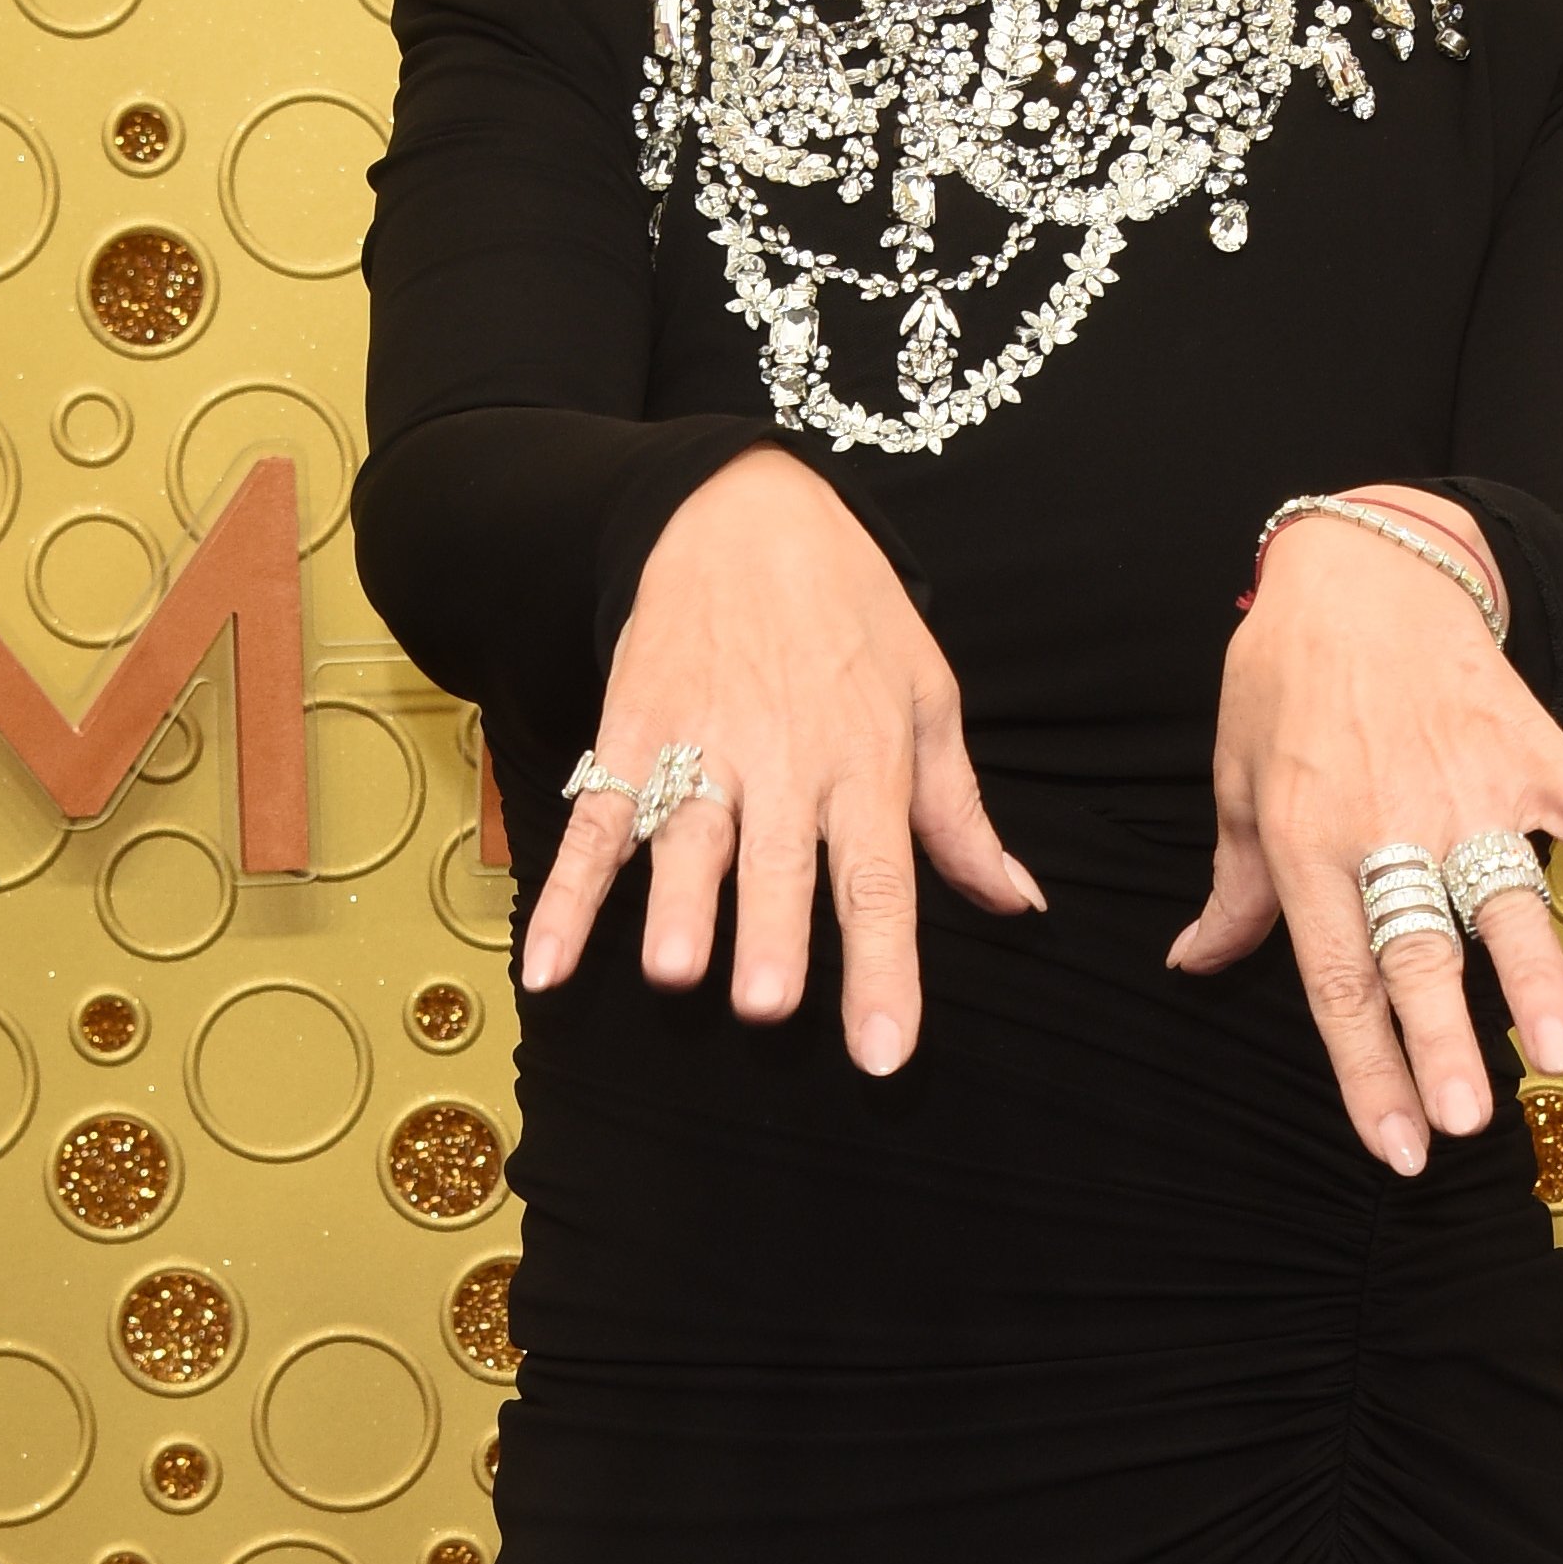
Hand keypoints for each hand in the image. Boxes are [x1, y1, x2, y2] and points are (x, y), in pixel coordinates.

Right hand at [520, 447, 1041, 1068]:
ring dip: (677, 905)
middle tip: (765, 1003)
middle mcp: (784, 763)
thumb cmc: (849, 612)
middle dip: (771, 931)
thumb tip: (1014, 901)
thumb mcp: (926, 694)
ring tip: (673, 970)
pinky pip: (597, 821)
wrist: (743, 511)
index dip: (882, 968)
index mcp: (866, 763)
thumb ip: (958, 812)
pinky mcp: (632, 732)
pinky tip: (548, 963)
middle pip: (779, 861)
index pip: (880, 880)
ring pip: (688, 837)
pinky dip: (568, 894)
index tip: (884, 1052)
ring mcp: (700, 747)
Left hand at [1166, 487, 1562, 1172]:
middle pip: (1420, 954)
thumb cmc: (1286, 680)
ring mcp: (1466, 788)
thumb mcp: (1238, 780)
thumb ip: (1239, 886)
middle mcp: (1390, 826)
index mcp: (1311, 844)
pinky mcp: (1528, 749)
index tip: (1397, 1143)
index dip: (1366, 1069)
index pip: (1337, 979)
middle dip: (1443, 1042)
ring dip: (1534, 976)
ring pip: (1506, 898)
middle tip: (1468, 1120)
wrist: (1359, 568)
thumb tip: (1197, 961)